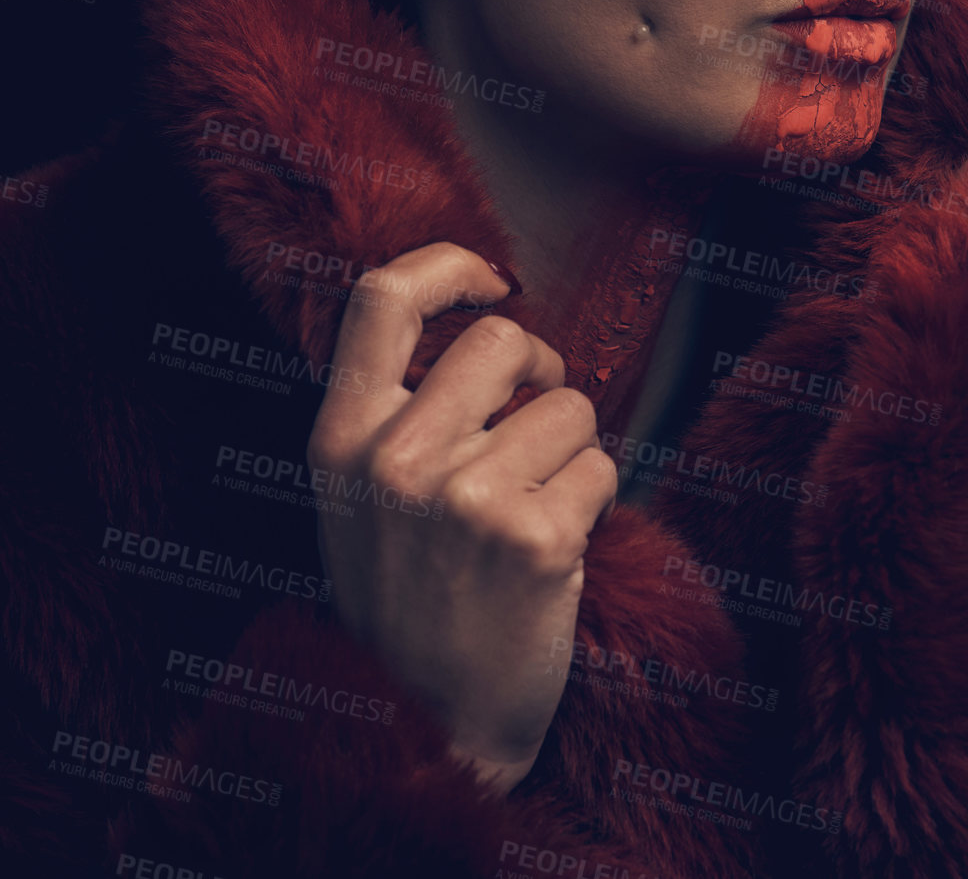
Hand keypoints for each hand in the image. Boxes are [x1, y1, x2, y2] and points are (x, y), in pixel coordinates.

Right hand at [307, 244, 617, 793]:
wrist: (428, 727)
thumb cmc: (405, 598)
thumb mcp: (355, 496)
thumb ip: (394, 408)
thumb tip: (484, 315)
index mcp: (341, 437)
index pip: (383, 295)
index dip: (449, 266)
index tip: (495, 284)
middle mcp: (395, 458)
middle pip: (506, 340)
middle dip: (542, 373)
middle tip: (536, 420)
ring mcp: (462, 498)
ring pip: (570, 405)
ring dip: (571, 449)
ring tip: (535, 507)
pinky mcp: (532, 539)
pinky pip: (601, 467)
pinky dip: (595, 499)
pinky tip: (557, 548)